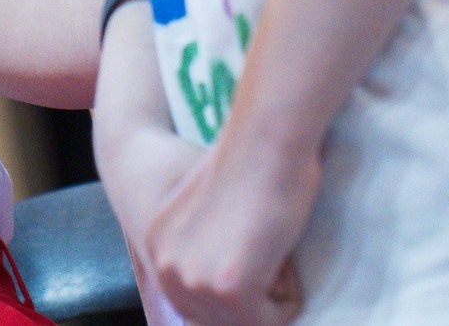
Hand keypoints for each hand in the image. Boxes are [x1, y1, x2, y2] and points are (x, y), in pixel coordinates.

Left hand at [135, 124, 314, 325]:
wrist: (264, 140)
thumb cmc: (249, 164)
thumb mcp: (207, 212)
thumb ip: (204, 248)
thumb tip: (226, 279)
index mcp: (157, 247)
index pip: (198, 301)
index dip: (236, 284)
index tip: (249, 250)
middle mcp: (167, 268)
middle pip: (222, 318)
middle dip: (255, 295)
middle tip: (264, 245)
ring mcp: (196, 281)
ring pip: (251, 321)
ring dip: (273, 293)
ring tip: (269, 243)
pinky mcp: (232, 288)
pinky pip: (275, 319)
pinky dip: (290, 294)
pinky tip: (279, 249)